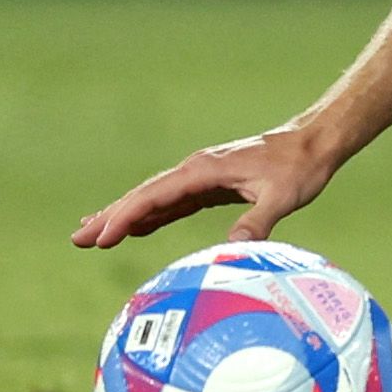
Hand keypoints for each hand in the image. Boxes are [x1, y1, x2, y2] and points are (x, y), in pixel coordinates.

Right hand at [71, 126, 341, 248]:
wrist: (313, 143)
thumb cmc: (299, 168)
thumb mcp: (282, 197)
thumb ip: (258, 221)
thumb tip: (235, 248)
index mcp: (205, 169)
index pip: (155, 195)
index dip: (126, 216)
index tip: (103, 237)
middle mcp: (196, 169)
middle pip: (144, 195)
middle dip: (111, 216)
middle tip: (78, 239)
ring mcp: (201, 176)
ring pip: (154, 198)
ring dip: (124, 215)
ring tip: (92, 235)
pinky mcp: (210, 185)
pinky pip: (171, 203)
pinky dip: (150, 215)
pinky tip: (135, 229)